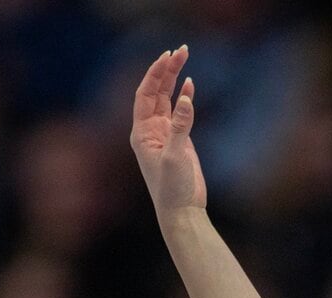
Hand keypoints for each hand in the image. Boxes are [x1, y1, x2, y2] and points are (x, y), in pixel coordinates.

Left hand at [130, 46, 206, 217]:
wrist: (181, 211)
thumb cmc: (172, 189)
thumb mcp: (176, 156)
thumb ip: (181, 127)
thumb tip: (187, 97)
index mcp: (141, 133)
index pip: (144, 94)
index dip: (155, 73)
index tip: (168, 57)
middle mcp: (149, 131)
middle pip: (155, 92)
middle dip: (166, 70)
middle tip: (181, 50)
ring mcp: (164, 134)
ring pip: (167, 99)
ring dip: (174, 79)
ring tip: (184, 57)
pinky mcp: (178, 140)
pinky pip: (178, 112)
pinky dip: (184, 97)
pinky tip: (191, 84)